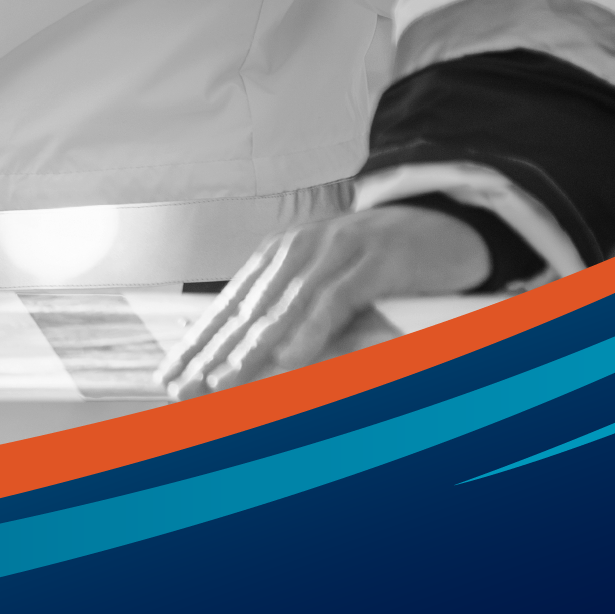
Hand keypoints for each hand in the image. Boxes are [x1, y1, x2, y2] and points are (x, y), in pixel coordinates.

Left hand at [158, 204, 492, 398]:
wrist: (445, 225)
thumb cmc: (379, 263)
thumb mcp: (326, 284)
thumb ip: (289, 316)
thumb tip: (243, 360)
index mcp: (279, 257)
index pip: (229, 306)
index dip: (198, 344)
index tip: (169, 377)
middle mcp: (299, 250)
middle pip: (247, 309)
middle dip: (211, 353)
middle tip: (184, 388)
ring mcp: (336, 250)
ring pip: (284, 306)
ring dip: (252, 349)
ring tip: (224, 382)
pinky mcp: (374, 259)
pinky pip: (335, 300)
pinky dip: (311, 330)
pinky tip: (289, 359)